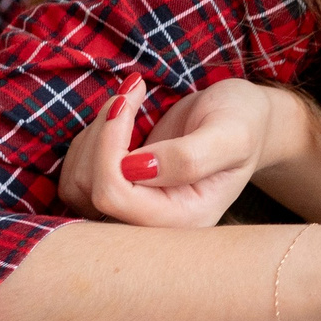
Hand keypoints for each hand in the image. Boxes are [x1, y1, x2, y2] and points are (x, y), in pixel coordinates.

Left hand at [59, 76, 279, 228]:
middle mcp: (155, 226)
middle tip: (130, 94)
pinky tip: (118, 122)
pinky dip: (88, 142)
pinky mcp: (119, 196)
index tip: (128, 101)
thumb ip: (191, 156)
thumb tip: (135, 169)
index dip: (109, 148)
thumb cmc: (244, 123)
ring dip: (94, 135)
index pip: (115, 197)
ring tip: (127, 102)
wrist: (243, 121)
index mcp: (184, 219)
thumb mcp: (232, 133)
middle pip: (91, 192)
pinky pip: (77, 178)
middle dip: (101, 135)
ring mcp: (133, 213)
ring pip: (77, 184)